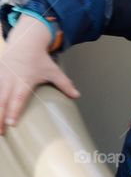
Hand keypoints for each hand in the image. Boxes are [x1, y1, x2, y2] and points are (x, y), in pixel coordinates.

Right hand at [0, 16, 78, 134]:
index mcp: (24, 81)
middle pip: (1, 101)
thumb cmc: (39, 60)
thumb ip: (65, 84)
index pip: (17, 99)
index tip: (11, 124)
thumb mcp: (53, 71)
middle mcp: (9, 81)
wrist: (25, 43)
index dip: (14, 111)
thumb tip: (77, 96)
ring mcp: (0, 79)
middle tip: (0, 132)